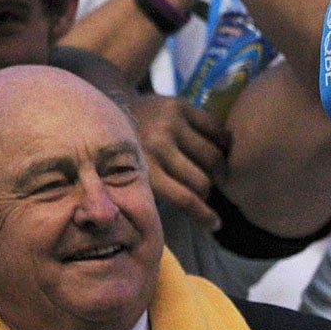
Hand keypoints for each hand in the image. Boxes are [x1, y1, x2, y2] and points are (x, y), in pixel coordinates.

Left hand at [131, 93, 230, 231]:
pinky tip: (223, 149)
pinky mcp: (180, 105)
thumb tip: (185, 218)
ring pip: (213, 156)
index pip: (184, 199)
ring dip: (220, 169)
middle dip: (210, 192)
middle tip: (211, 194)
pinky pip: (215, 128)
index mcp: (143, 169)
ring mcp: (170, 123)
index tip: (215, 224)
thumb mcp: (129, 177)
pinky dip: (224, 142)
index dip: (204, 215)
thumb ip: (153, 194)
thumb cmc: (119, 153)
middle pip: (201, 180)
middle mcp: (157, 145)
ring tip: (219, 174)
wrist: (106, 107)